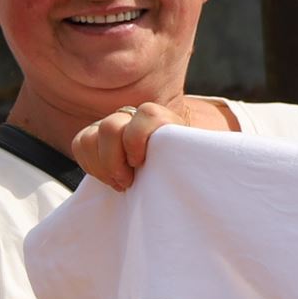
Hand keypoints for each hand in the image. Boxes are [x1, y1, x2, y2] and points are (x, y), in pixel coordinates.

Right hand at [74, 98, 231, 189]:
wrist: (175, 162)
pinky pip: (81, 143)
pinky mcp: (97, 136)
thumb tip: (216, 164)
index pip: (146, 115)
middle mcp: (135, 116)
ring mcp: (114, 125)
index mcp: (163, 118)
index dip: (138, 139)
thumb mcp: (198, 161)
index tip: (141, 163)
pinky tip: (109, 178)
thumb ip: (199, 157)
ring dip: (101, 165)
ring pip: (92, 135)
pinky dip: (89, 164)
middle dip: (114, 160)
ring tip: (121, 183)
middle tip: (129, 181)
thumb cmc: (190, 166)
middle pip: (111, 126)